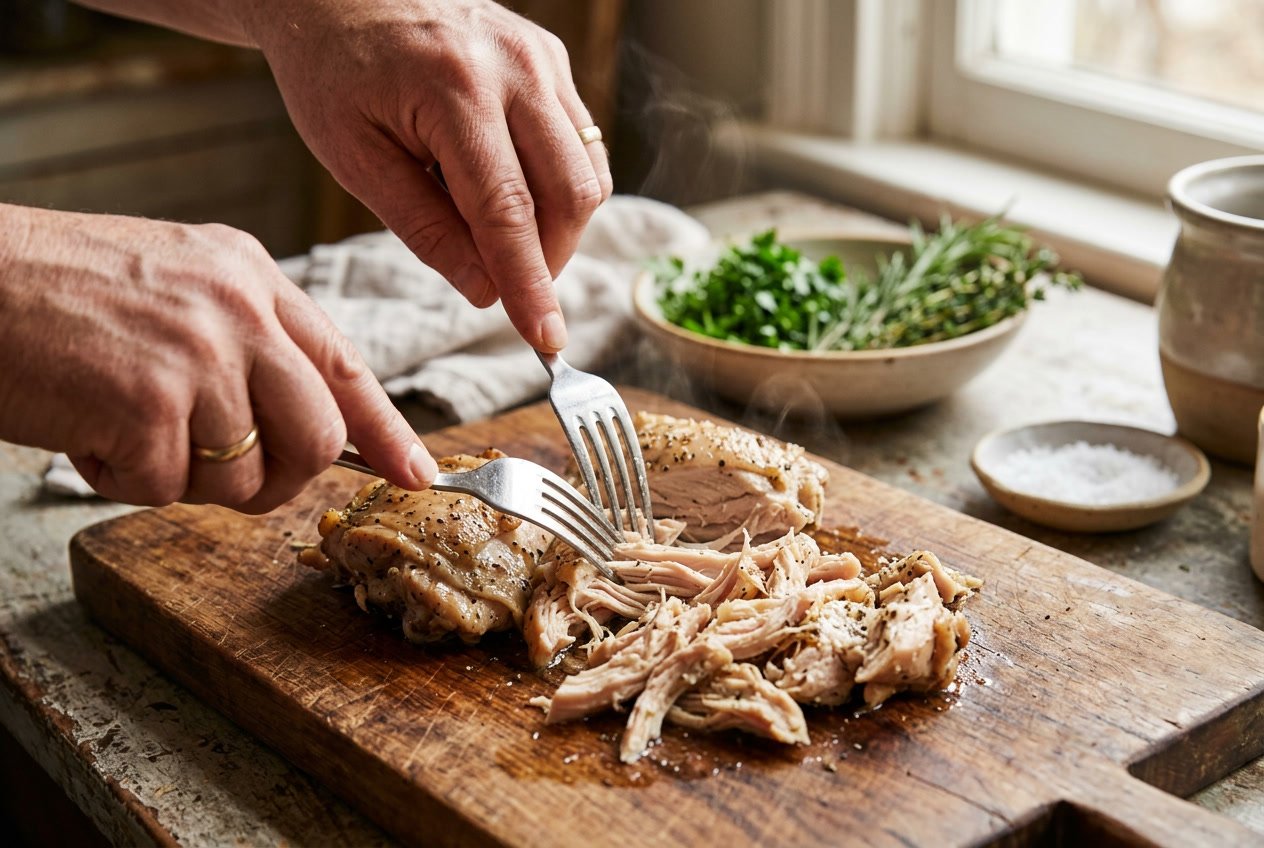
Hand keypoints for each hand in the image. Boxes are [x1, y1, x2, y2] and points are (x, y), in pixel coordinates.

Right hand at [0, 204, 436, 511]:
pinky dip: (122, 479)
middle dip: (276, 480)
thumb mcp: (172, 286)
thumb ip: (243, 343)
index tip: (419, 473)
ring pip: (245, 477)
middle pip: (317, 438)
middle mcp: (240, 309)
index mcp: (251, 276)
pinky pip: (168, 489)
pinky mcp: (151, 403)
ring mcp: (202, 355)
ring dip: (183, 479)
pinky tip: (85, 431)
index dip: (387, 430)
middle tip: (217, 472)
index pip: (346, 365)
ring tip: (122, 427)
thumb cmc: (49, 291)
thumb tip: (300, 427)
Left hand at [239, 0, 612, 351]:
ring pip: (587, 173)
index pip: (509, 211)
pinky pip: (581, 143)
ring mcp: (541, 58)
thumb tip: (485, 291)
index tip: (546, 340)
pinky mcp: (551, 59)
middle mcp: (514, 68)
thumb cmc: (333, 69)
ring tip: (494, 231)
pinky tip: (506, 188)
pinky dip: (557, 187)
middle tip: (506, 286)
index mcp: (453, 90)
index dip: (530, 284)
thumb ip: (423, 228)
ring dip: (557, 227)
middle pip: (570, 194)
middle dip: (549, 259)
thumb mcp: (353, 157)